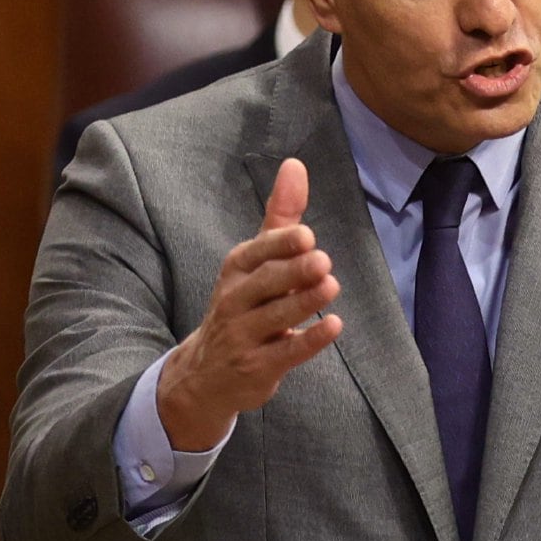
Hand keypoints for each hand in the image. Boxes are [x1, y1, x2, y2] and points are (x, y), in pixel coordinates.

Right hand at [158, 158, 342, 450]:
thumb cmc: (242, 307)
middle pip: (264, 283)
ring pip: (275, 317)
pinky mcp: (257, 368)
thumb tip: (295, 165)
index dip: (279, 245)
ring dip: (304, 302)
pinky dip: (309, 341)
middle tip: (322, 260)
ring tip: (331, 285)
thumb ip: (280, 218)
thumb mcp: (255, 263)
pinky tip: (334, 327)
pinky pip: (285, 353)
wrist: (206, 375)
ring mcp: (244, 336)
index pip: (255, 254)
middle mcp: (234, 301)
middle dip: (292, 271)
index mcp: (236, 271)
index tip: (305, 235)